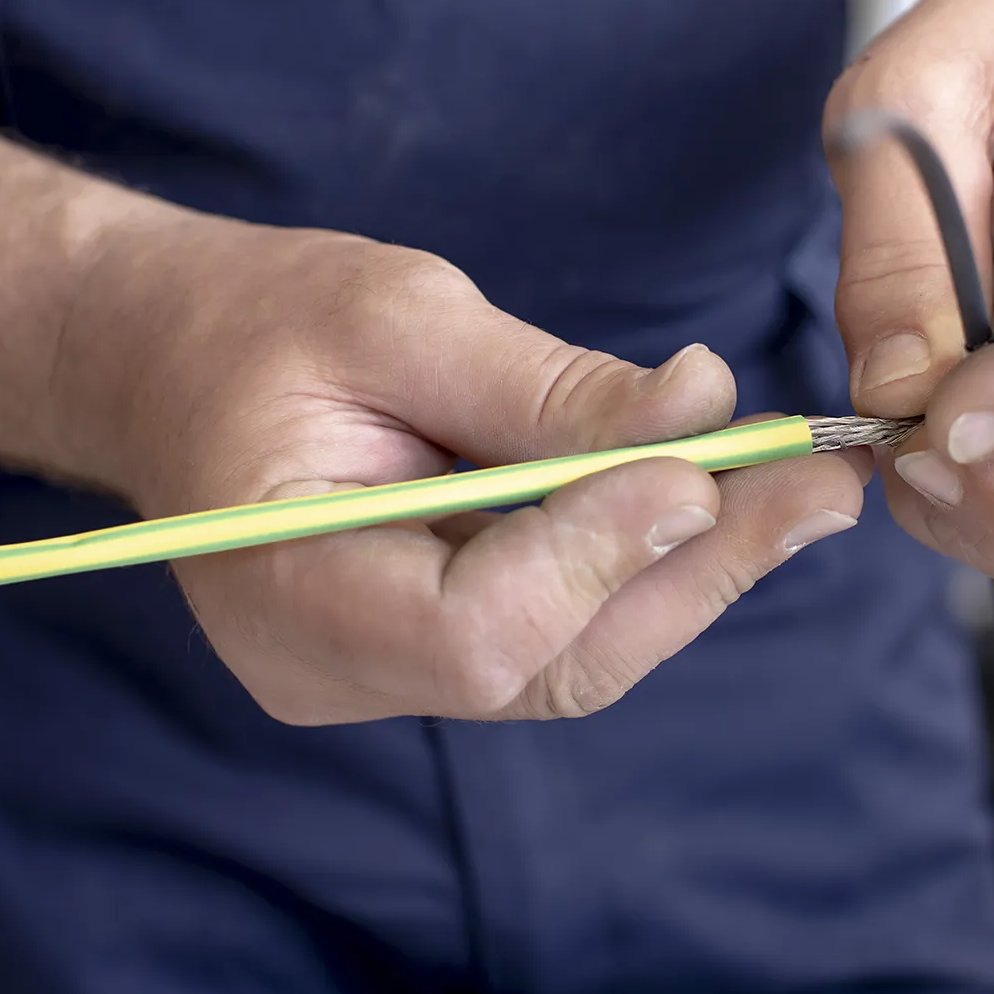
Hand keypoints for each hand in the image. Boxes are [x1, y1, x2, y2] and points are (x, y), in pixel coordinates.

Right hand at [65, 221, 864, 723]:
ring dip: (699, 573)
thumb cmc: (256, 321)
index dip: (595, 557)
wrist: (171, 360)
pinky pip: (563, 635)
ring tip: (809, 489)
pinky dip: (650, 569)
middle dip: (696, 569)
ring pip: (577, 659)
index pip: (473, 629)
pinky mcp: (431, 654)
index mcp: (286, 591)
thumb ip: (543, 385)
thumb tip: (704, 411)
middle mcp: (334, 670)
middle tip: (822, 483)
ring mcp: (382, 678)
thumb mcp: (395, 315)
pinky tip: (729, 504)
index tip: (703, 470)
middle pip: (552, 662)